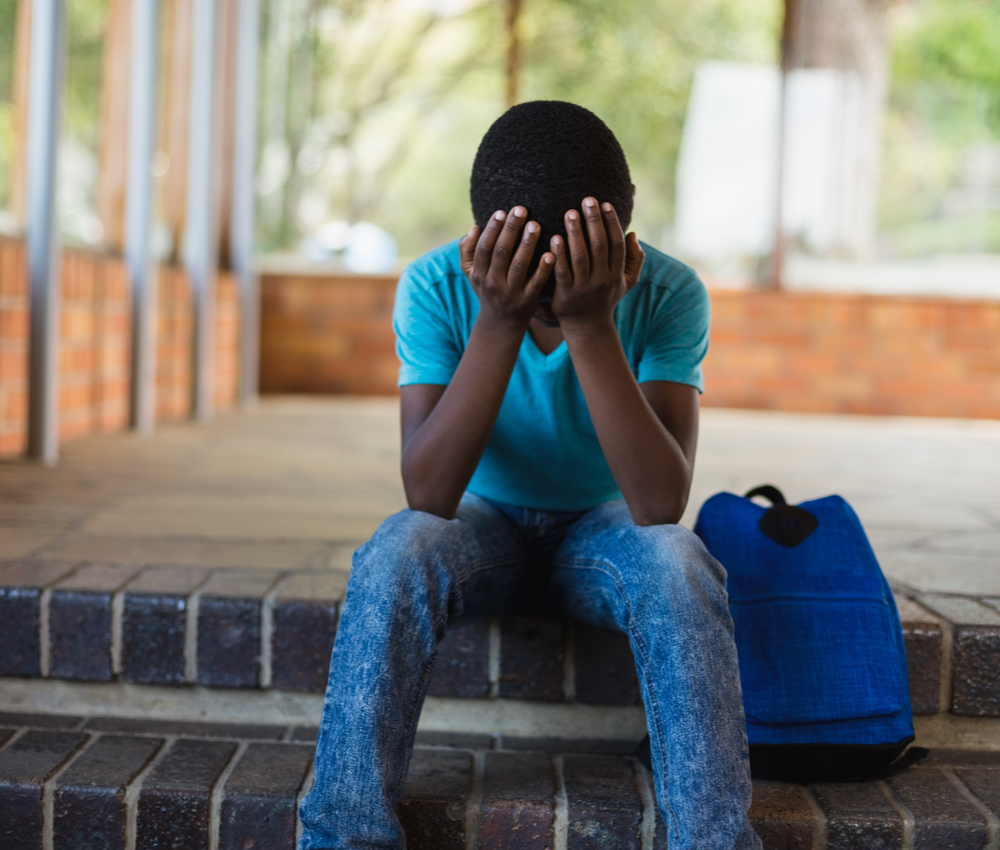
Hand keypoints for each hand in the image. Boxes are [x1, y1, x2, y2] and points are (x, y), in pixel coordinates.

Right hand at [459, 207, 554, 329]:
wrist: (500, 322)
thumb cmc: (488, 289)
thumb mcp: (471, 273)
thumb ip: (467, 251)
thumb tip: (474, 228)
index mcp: (479, 273)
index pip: (485, 248)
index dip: (493, 229)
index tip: (502, 211)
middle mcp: (493, 283)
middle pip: (502, 253)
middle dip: (511, 230)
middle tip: (521, 210)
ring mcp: (511, 292)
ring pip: (519, 265)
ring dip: (527, 244)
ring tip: (535, 225)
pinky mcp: (528, 300)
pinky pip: (536, 283)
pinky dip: (543, 269)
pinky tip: (551, 254)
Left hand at [549, 197, 644, 329]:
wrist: (588, 327)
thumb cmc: (606, 298)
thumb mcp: (626, 282)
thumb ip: (634, 259)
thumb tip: (632, 234)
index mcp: (616, 274)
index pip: (616, 244)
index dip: (612, 223)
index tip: (605, 203)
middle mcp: (602, 280)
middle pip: (599, 246)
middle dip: (594, 221)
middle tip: (587, 200)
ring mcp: (583, 288)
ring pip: (580, 257)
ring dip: (575, 233)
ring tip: (569, 212)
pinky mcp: (566, 295)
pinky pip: (562, 272)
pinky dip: (559, 255)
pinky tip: (555, 237)